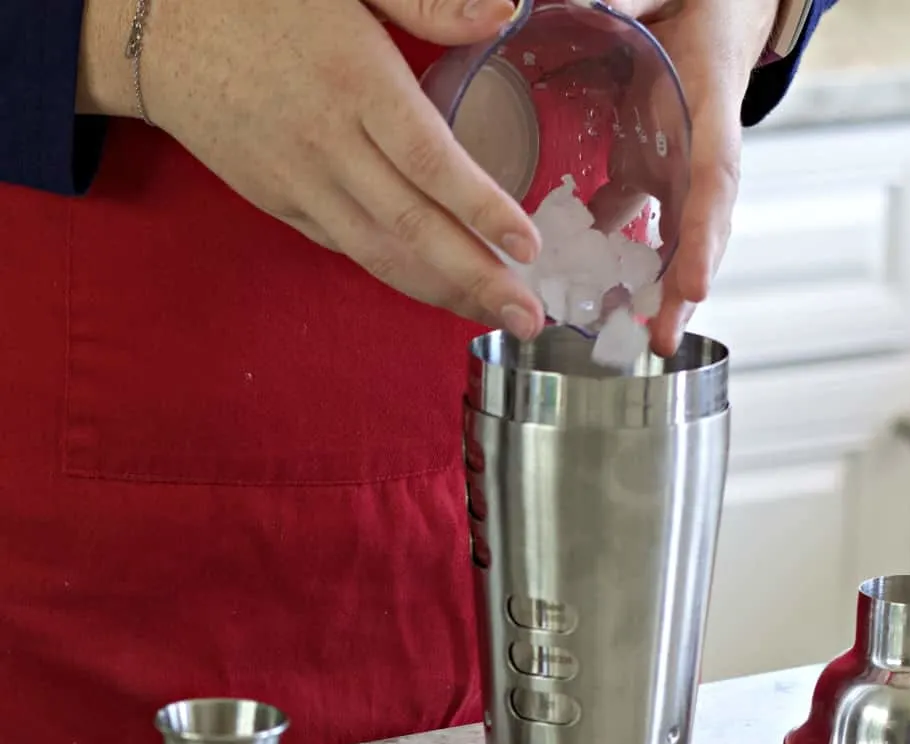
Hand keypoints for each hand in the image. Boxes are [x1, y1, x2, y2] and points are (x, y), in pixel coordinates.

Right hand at [77, 0, 545, 336]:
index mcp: (355, 80)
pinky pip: (346, 247)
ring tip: (492, 318)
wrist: (152, 26)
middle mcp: (330, 144)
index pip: (429, 160)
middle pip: (412, 227)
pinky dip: (395, 273)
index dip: (481, 209)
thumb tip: (504, 10)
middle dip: (475, 278)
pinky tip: (434, 289)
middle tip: (528, 318)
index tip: (529, 248)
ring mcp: (301, 184)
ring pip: (379, 252)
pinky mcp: (280, 204)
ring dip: (440, 292)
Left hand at [608, 0, 778, 353]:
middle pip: (700, 232)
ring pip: (670, 239)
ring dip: (654, 289)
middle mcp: (699, 151)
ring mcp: (676, 168)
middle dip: (683, 289)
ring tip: (630, 336)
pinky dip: (614, 257)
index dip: (704, 237)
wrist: (715, 8)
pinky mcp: (650, 170)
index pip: (713, 182)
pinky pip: (634, 222)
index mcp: (710, 108)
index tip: (696, 286)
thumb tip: (592, 0)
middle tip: (661, 340)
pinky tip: (586, 287)